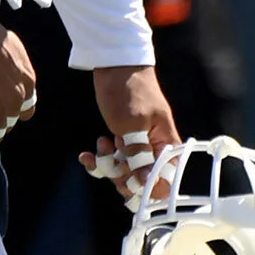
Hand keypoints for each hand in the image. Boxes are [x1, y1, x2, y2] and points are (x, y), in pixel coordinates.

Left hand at [80, 64, 179, 200]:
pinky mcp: (125, 140)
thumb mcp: (132, 126)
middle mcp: (156, 149)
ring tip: (100, 145)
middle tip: (108, 164)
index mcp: (166, 145)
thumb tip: (147, 185)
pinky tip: (88, 154)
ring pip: (125, 171)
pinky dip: (100, 159)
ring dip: (108, 165)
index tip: (126, 184)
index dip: (144, 189)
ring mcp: (139, 145)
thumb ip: (140, 157)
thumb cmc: (129, 91)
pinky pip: (115, 160)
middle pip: (142, 181)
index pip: (164, 181)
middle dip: (121, 177)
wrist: (116, 65)